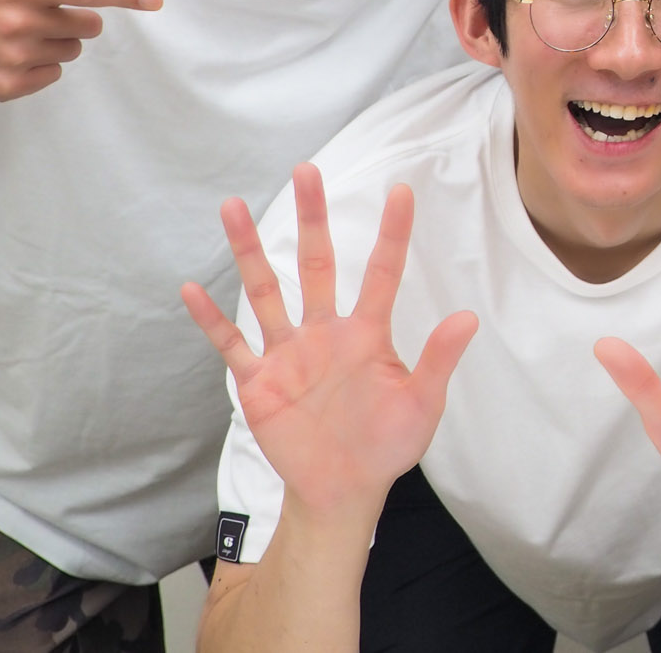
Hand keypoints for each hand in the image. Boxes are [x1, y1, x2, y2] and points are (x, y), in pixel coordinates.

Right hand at [0, 0, 160, 101]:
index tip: (154, 0)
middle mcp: (22, 23)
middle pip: (88, 25)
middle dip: (75, 20)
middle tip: (43, 16)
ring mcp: (17, 57)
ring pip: (71, 50)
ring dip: (55, 44)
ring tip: (20, 37)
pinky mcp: (10, 86)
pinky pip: (52, 75)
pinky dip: (39, 68)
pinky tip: (11, 58)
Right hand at [181, 164, 477, 521]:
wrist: (343, 490)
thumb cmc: (387, 445)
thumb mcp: (421, 404)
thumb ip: (437, 360)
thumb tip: (469, 317)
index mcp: (368, 333)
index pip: (381, 272)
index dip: (392, 233)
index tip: (401, 190)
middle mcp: (325, 332)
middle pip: (316, 263)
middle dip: (312, 217)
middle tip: (307, 169)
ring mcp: (288, 354)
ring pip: (266, 291)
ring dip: (249, 251)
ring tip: (232, 208)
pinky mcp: (259, 383)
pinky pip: (230, 345)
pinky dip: (211, 319)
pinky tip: (191, 289)